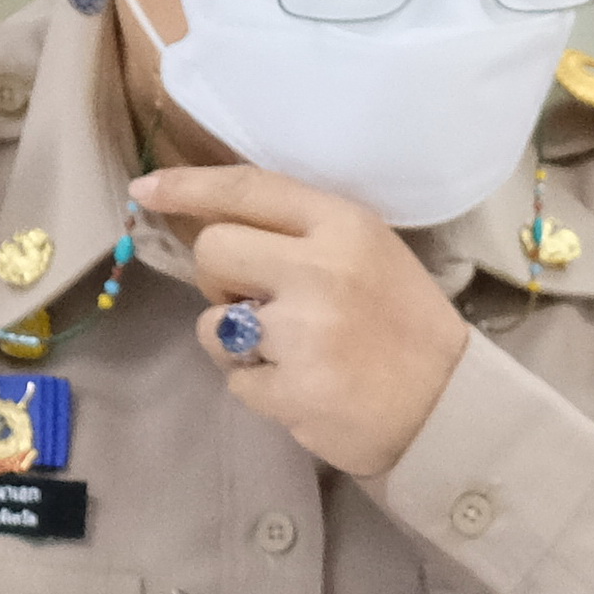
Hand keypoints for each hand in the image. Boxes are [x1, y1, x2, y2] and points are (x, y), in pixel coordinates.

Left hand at [131, 163, 474, 479]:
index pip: (246, 189)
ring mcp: (303, 334)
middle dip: (220, 279)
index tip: (145, 190)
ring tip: (290, 351)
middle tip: (258, 301)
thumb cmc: (402, 323)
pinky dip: (259, 387)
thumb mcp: (368, 251)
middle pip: (213, 251)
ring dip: (235, 341)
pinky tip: (303, 386)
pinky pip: (234, 381)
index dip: (187, 186)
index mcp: (343, 225)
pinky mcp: (292, 391)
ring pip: (211, 323)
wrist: (447, 406)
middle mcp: (320, 270)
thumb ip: (301, 232)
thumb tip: (214, 220)